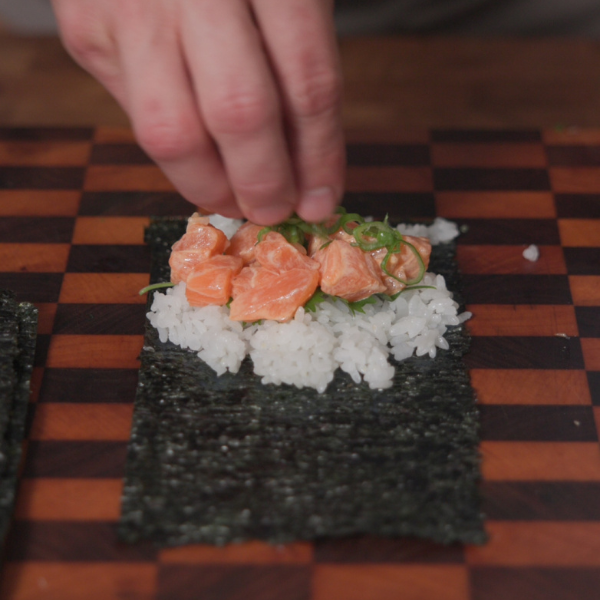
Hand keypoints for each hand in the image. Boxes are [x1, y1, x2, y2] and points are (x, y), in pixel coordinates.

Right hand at [51, 0, 344, 224]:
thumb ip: (296, 65)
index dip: (319, 157)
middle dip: (264, 182)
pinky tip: (199, 156)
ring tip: (235, 200)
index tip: (322, 200)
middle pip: (239, 113)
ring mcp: (130, 7)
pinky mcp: (86, 29)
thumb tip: (306, 170)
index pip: (307, 83)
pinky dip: (177, 154)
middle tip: (275, 211)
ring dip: (211, 187)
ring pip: (171, 134)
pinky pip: (137, 117)